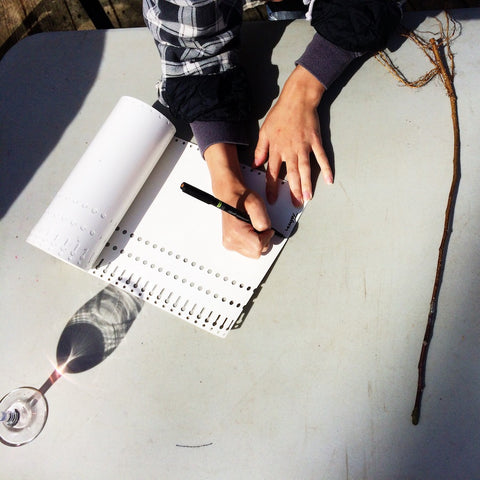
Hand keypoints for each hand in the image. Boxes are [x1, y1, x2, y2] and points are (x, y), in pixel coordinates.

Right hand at [205, 143, 274, 257]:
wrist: (231, 196)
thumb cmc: (242, 198)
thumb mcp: (256, 203)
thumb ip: (263, 219)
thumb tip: (266, 232)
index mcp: (235, 231)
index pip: (258, 246)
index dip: (266, 237)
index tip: (266, 227)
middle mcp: (230, 240)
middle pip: (256, 252)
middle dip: (262, 240)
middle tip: (259, 226)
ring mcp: (229, 244)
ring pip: (253, 253)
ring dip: (258, 242)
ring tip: (253, 227)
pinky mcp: (230, 245)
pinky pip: (248, 250)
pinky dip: (252, 242)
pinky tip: (250, 231)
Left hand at [254, 65, 332, 206]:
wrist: (297, 99)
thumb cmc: (280, 114)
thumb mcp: (264, 131)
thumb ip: (260, 150)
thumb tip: (256, 165)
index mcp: (276, 149)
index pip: (272, 173)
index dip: (272, 187)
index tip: (272, 199)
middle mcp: (290, 150)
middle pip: (291, 174)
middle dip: (293, 191)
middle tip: (296, 204)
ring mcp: (304, 146)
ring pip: (305, 169)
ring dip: (307, 184)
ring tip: (308, 198)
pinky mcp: (315, 141)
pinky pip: (321, 157)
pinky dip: (326, 168)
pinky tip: (329, 180)